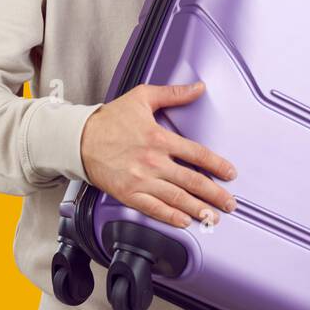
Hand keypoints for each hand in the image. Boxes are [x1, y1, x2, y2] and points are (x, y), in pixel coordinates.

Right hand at [79, 81, 236, 229]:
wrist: (78, 140)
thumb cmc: (109, 119)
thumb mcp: (142, 97)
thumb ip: (173, 94)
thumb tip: (198, 87)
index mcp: (159, 138)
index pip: (197, 154)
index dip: (217, 165)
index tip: (230, 173)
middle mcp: (153, 161)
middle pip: (192, 180)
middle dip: (214, 194)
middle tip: (229, 203)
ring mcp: (141, 180)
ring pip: (176, 198)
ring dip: (198, 209)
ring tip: (213, 217)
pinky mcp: (128, 194)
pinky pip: (153, 209)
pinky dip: (171, 217)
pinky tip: (184, 222)